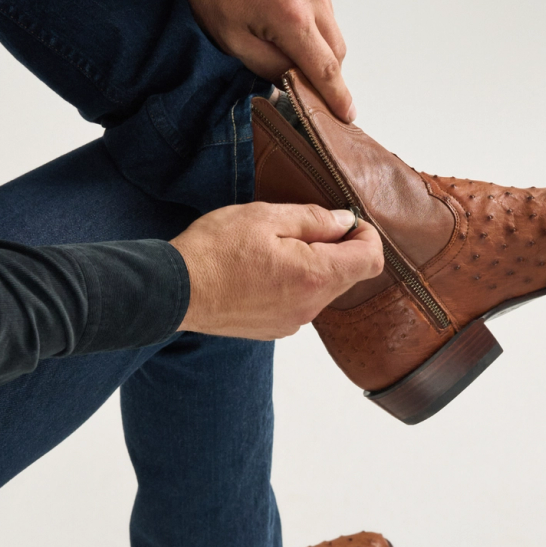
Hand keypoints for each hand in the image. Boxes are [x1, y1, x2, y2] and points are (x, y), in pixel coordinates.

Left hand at [157, 0, 355, 122]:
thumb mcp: (232, 40)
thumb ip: (269, 67)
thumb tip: (294, 83)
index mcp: (291, 17)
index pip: (325, 68)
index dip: (337, 95)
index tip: (347, 112)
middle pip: (337, 47)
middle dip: (324, 64)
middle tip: (301, 67)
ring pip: (331, 19)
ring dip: (314, 30)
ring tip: (279, 17)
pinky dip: (310, 1)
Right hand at [170, 203, 382, 339]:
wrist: (174, 292)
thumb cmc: (215, 250)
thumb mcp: (265, 217)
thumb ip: (313, 219)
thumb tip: (345, 223)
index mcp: (314, 275)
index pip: (371, 260)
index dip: (366, 235)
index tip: (347, 222)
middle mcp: (310, 306)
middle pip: (349, 276)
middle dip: (337, 249)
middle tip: (302, 228)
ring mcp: (293, 322)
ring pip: (323, 290)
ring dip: (313, 267)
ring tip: (275, 249)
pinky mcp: (276, 329)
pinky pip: (301, 303)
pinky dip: (294, 284)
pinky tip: (263, 271)